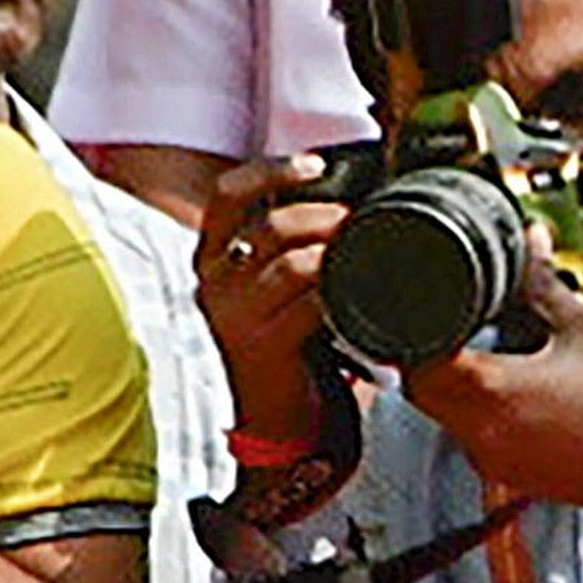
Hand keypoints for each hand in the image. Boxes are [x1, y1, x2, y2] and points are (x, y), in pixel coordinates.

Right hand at [194, 153, 348, 447]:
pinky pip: (310, 304)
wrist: (277, 419)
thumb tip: (340, 203)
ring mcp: (234, 314)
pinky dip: (343, 292)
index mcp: (212, 257)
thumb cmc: (287, 345)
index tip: (318, 163)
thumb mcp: (274, 288)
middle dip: (327, 216)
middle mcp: (212, 281)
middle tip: (365, 221)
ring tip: (371, 252)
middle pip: (271, 225)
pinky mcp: (262, 345)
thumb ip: (287, 249)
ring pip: (293, 261)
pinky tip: (364, 291)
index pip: (228, 194)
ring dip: (340, 252)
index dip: (272, 171)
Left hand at [396, 243, 582, 557]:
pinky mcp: (502, 472)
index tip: (428, 312)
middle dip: (427, 358)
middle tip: (451, 333)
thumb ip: (546, 281)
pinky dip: (476, 415)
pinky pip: (468, 437)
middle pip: (417, 387)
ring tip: (487, 365)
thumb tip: (532, 241)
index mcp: (491, 387)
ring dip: (450, 387)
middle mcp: (479, 427)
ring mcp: (488, 456)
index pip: (417, 355)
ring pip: (439, 414)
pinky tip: (514, 402)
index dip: (415, 329)